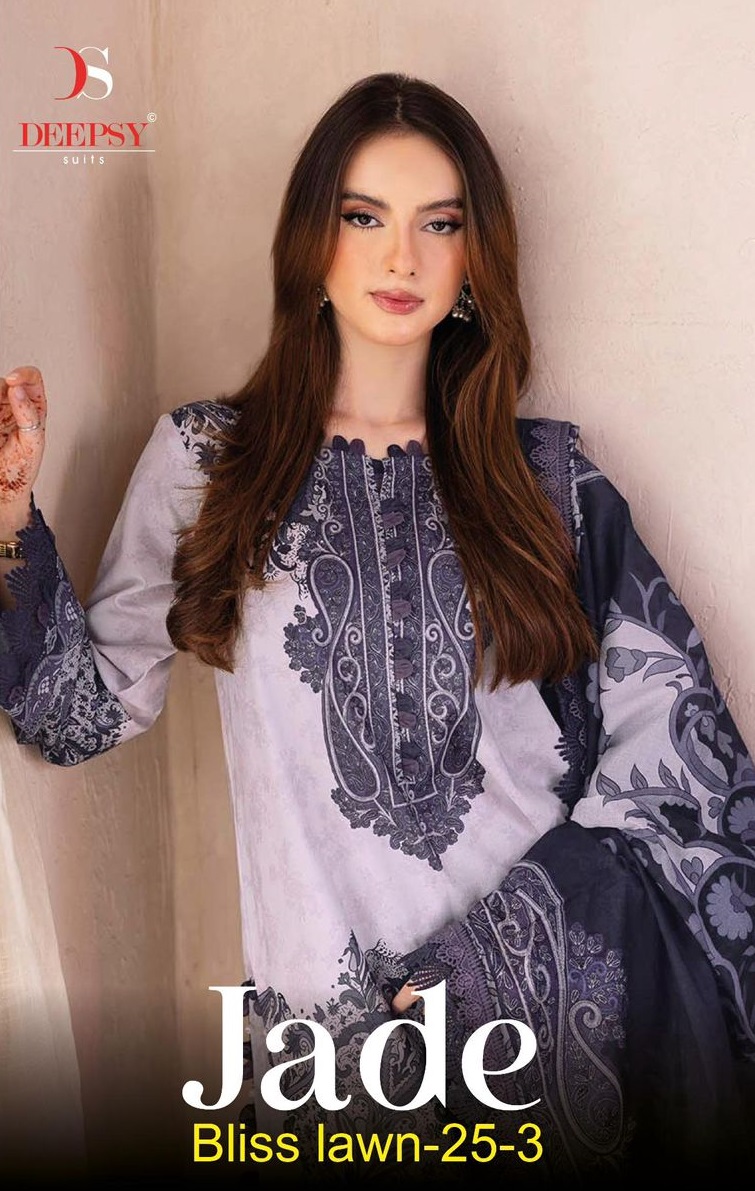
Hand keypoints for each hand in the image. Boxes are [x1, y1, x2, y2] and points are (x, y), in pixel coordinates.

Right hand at [0, 365, 46, 521]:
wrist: (4, 488)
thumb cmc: (23, 468)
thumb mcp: (33, 441)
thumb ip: (27, 414)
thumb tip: (18, 390)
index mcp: (34, 407)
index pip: (32, 378)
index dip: (23, 374)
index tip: (12, 381)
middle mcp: (14, 404)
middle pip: (3, 383)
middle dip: (0, 393)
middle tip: (0, 414)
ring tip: (0, 430)